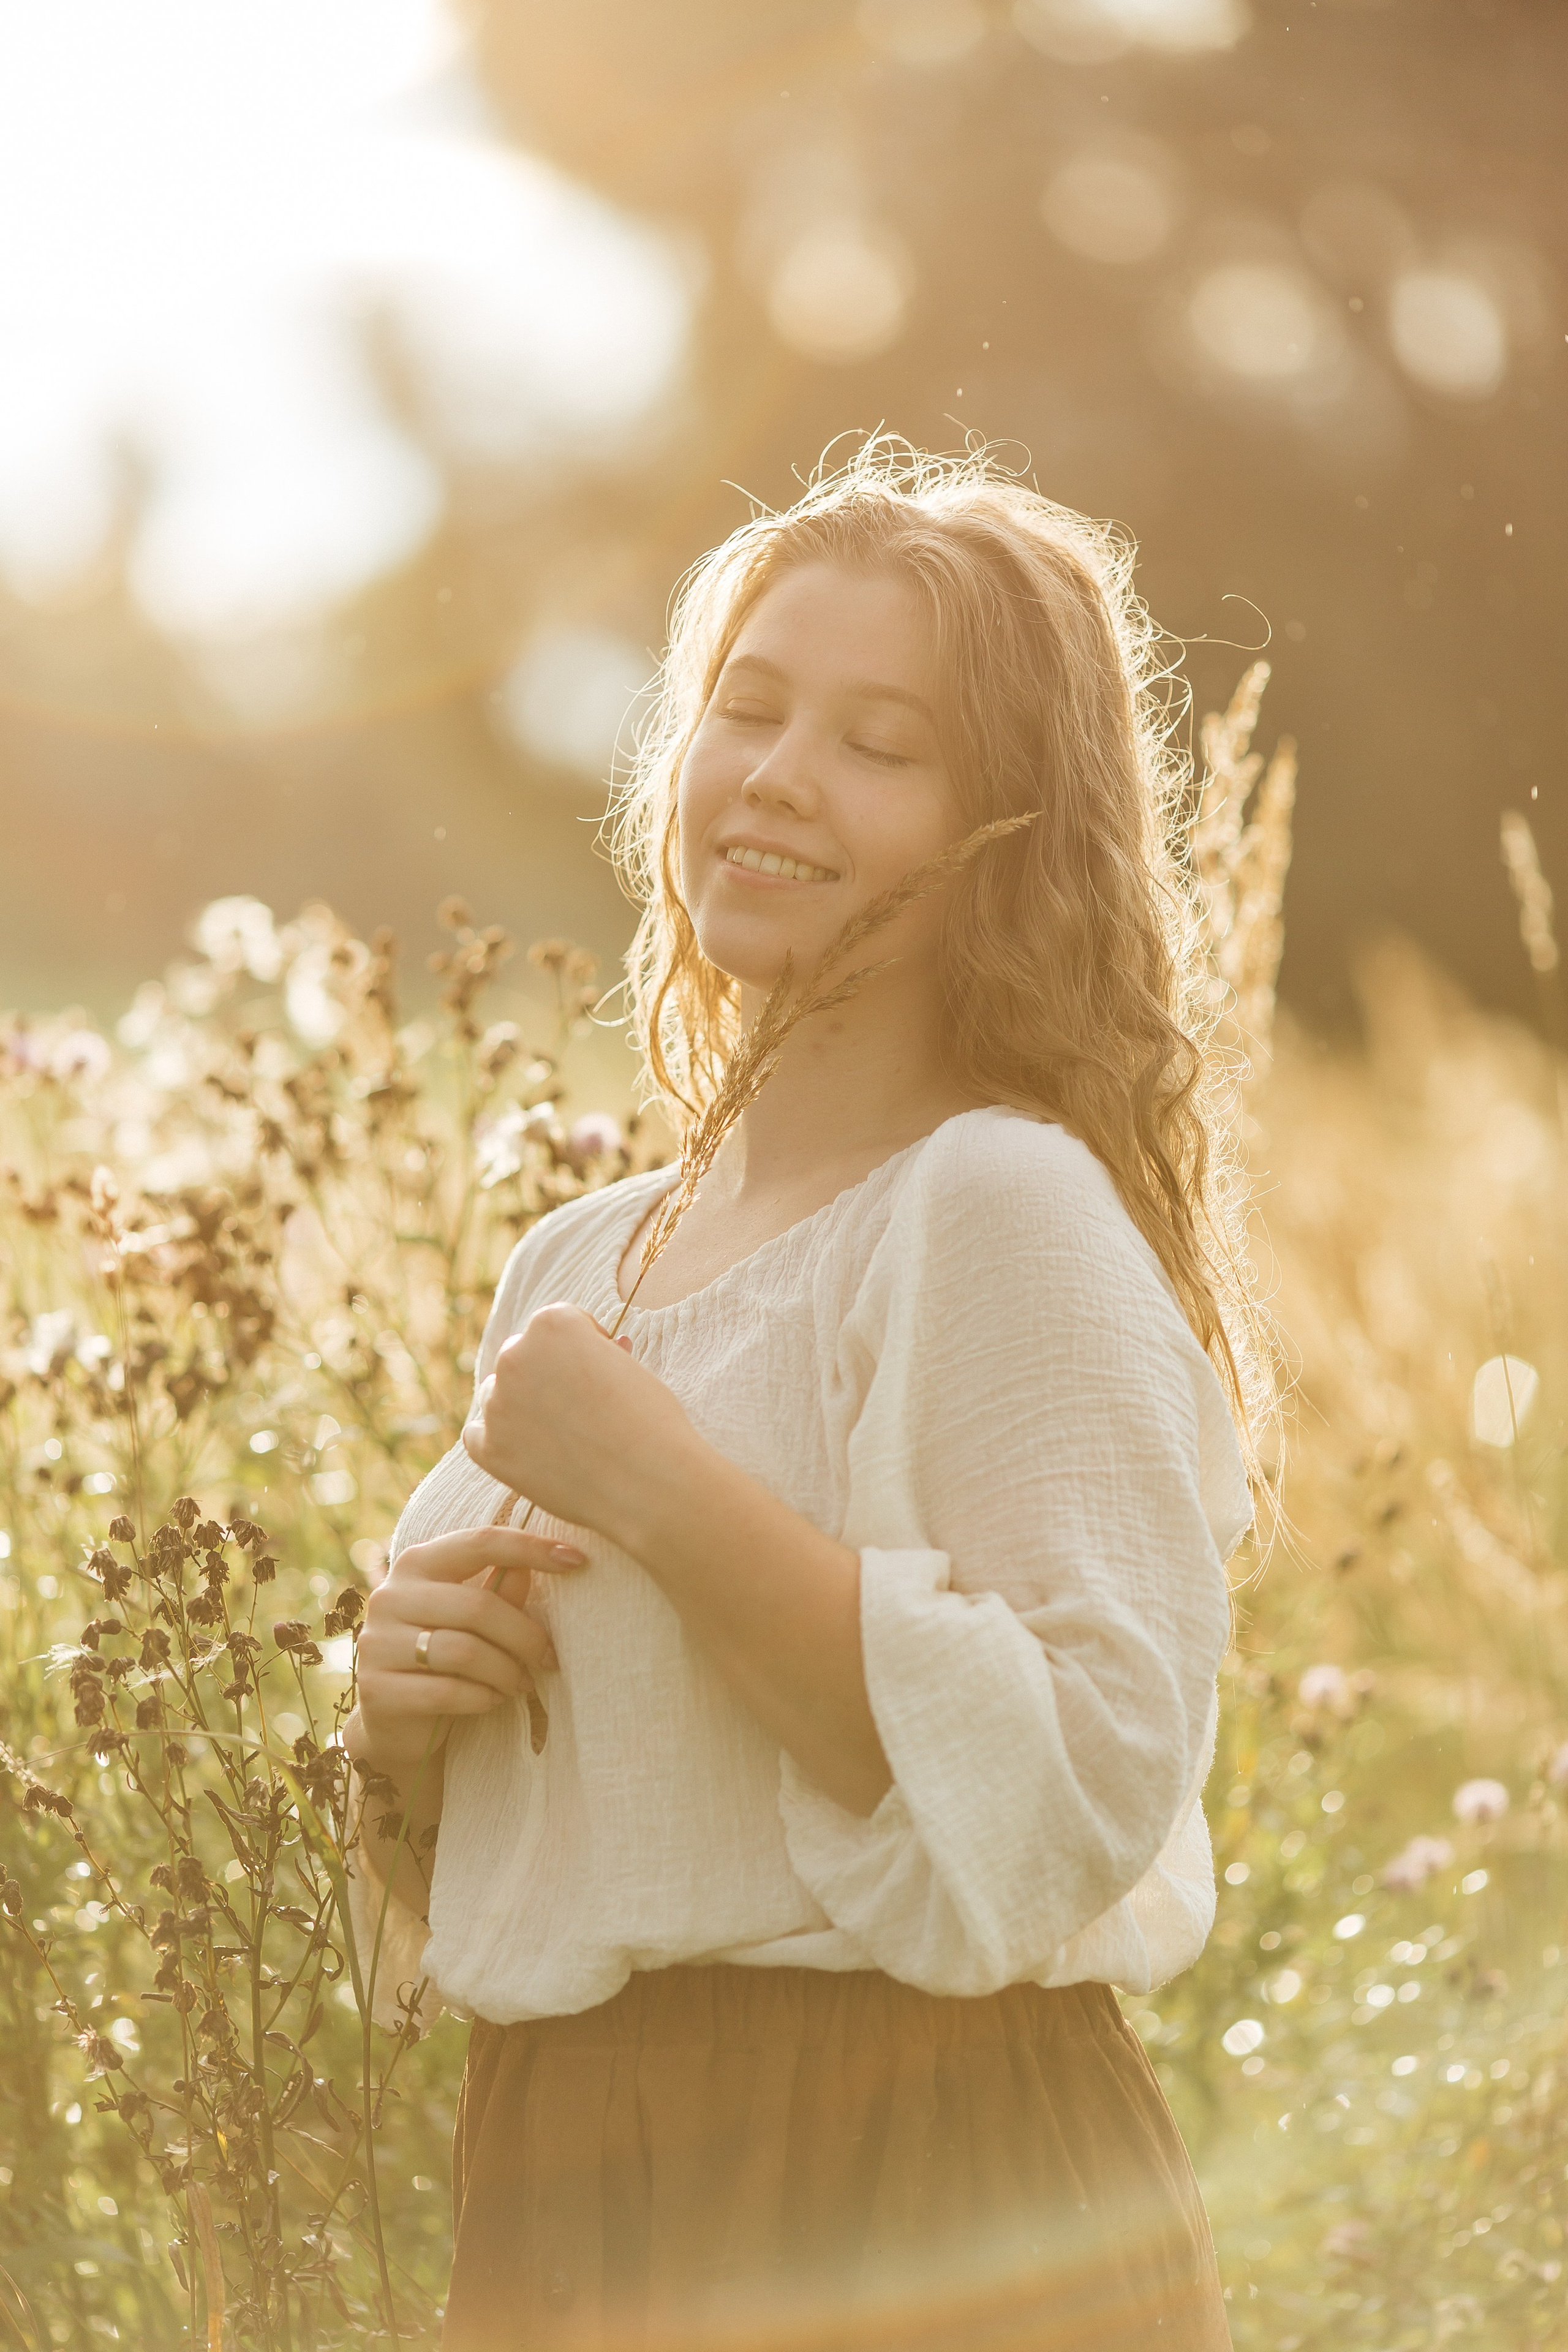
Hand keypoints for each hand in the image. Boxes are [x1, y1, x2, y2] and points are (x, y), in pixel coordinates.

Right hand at [344, 1525, 585, 1780]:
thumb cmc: (444, 1657)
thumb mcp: (473, 1619)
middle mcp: (390, 1596)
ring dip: (506, 1671)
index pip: (480, 1543)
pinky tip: (492, 1700)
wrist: (393, 1718)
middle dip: (524, 1635)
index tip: (578, 1561)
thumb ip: (500, 1589)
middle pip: (477, 1605)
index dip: (531, 1548)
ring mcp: (377, 1643)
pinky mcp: (377, 1690)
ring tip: (521, 1683)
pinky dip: (482, 1698)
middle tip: (549, 1659)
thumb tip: (534, 1565)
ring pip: (463, 1651)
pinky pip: (446, 1691)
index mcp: (417, 1564)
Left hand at [462, 1303, 696, 1552]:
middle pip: (521, 1356)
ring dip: (520, 1406)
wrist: (649, 1483)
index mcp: (551, 1323)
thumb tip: (595, 1351)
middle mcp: (515, 1355)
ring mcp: (497, 1403)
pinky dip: (496, 1440)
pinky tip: (528, 1451)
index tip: (601, 1370)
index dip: (583, 1347)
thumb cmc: (650, 1422)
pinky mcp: (489, 1449)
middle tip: (578, 1405)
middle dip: (545, 1375)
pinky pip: (477, 1435)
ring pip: (497, 1394)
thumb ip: (599, 1355)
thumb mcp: (629, 1369)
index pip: (555, 1325)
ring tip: (561, 1433)